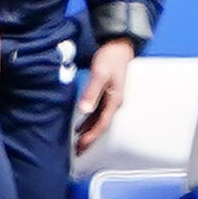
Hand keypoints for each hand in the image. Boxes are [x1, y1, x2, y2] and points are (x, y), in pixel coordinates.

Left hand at [73, 38, 136, 153]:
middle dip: (90, 139)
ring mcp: (111, 99)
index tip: (81, 146)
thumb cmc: (110, 59)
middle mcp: (114, 103)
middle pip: (101, 126)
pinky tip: (80, 125)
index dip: (91, 136)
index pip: (102, 124)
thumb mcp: (100, 74)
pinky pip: (97, 112)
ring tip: (78, 143)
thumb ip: (91, 92)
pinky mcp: (107, 94)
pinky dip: (89, 121)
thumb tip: (83, 110)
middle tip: (78, 151)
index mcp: (115, 101)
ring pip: (99, 120)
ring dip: (89, 131)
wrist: (119, 46)